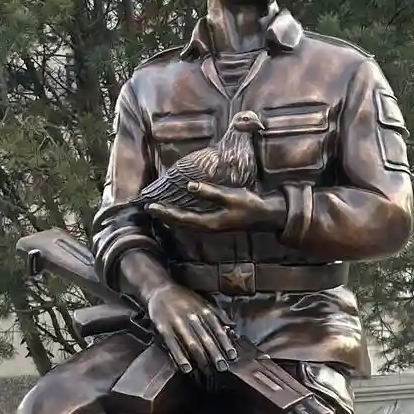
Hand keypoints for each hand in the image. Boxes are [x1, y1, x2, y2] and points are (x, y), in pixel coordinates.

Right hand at [145, 282, 237, 374]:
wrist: (160, 290)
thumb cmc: (185, 299)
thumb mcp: (204, 302)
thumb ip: (218, 315)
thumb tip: (232, 328)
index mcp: (203, 310)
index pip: (218, 329)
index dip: (225, 343)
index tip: (232, 356)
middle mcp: (192, 316)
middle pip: (206, 338)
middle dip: (215, 354)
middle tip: (222, 367)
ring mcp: (177, 322)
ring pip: (191, 343)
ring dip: (200, 359)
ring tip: (207, 370)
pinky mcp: (163, 328)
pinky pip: (173, 345)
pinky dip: (180, 357)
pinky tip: (186, 368)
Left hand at [147, 182, 285, 232]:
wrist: (265, 216)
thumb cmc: (250, 205)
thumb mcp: (231, 196)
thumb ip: (210, 192)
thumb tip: (189, 186)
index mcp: (210, 223)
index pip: (182, 218)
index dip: (165, 212)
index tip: (151, 207)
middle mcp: (208, 227)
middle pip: (180, 223)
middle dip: (164, 215)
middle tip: (148, 208)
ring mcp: (211, 226)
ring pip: (185, 223)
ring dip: (171, 216)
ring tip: (158, 209)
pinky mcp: (214, 222)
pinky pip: (192, 220)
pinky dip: (181, 215)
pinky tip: (177, 209)